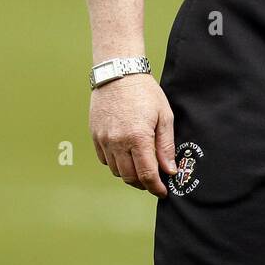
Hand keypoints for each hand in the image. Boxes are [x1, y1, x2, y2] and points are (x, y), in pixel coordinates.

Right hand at [90, 73, 176, 196]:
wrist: (118, 73)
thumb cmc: (144, 92)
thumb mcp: (164, 116)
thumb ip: (166, 146)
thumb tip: (170, 170)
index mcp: (138, 137)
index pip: (147, 174)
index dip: (156, 187)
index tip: (163, 192)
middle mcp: (118, 142)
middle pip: (130, 177)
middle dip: (143, 184)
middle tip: (154, 181)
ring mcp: (104, 140)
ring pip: (116, 171)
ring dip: (129, 174)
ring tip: (141, 168)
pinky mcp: (95, 136)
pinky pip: (105, 159)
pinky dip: (116, 163)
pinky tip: (126, 156)